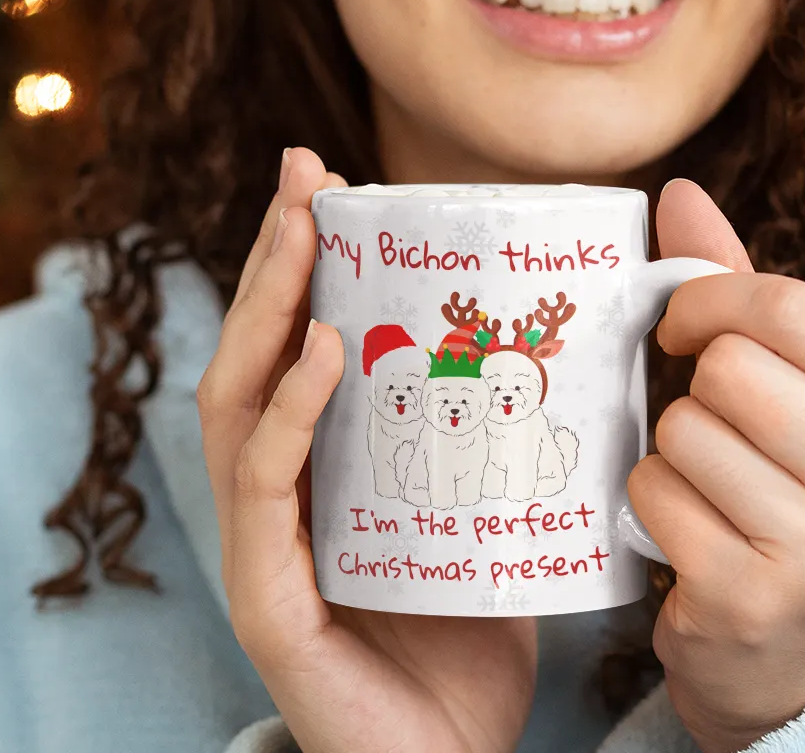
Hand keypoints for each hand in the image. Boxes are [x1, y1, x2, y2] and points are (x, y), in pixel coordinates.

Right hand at [197, 147, 536, 752]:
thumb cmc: (473, 632)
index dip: (300, 260)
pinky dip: (286, 412)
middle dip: (274, 255)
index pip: (291, 344)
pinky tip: (317, 349)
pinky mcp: (271, 602)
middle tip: (303, 171)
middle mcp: (279, 495)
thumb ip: (498, 429)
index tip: (329, 177)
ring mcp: (265, 548)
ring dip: (266, 308)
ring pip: (238, 405)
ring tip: (302, 234)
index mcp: (320, 467)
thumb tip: (566, 330)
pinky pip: (265, 491)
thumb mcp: (487, 504)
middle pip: (253, 352)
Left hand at [628, 180, 804, 752]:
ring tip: (710, 486)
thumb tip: (679, 189)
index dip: (710, 299)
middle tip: (713, 425)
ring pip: (684, 430)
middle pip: (731, 369)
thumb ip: (739, 288)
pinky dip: (649, 502)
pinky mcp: (752, 601)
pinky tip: (689, 532)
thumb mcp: (792, 388)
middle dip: (695, 388)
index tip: (683, 326)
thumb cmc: (787, 488)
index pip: (790, 306)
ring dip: (672, 449)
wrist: (794, 659)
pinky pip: (653, 493)